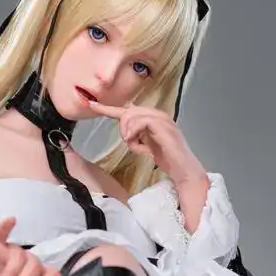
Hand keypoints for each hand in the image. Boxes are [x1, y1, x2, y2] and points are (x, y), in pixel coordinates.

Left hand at [87, 100, 206, 184]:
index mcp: (153, 117)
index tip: (91, 105)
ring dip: (128, 131)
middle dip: (123, 126)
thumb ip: (137, 134)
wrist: (183, 169)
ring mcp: (162, 119)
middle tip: (129, 141)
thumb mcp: (147, 144)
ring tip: (134, 144)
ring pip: (132, 115)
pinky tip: (136, 143)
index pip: (128, 110)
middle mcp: (158, 115)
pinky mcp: (163, 127)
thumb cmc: (167, 158)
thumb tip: (126, 126)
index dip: (108, 108)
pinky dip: (135, 133)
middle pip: (128, 111)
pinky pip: (141, 122)